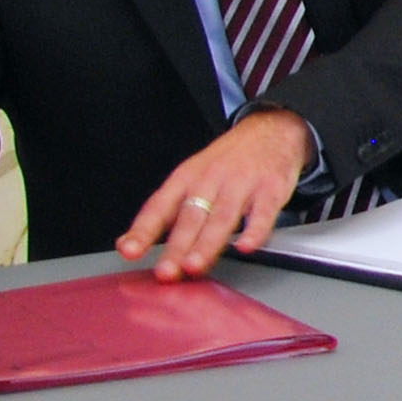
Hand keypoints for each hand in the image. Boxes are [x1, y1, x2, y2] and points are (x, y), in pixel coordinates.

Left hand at [117, 110, 317, 278]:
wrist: (271, 129)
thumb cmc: (228, 161)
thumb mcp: (192, 176)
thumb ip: (166, 212)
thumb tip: (131, 243)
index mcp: (187, 177)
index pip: (159, 206)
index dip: (143, 230)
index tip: (129, 251)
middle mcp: (211, 179)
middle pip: (191, 217)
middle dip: (177, 246)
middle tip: (166, 272)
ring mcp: (242, 183)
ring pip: (221, 217)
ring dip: (207, 244)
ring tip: (194, 266)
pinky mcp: (271, 189)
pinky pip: (262, 212)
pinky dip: (254, 231)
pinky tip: (246, 247)